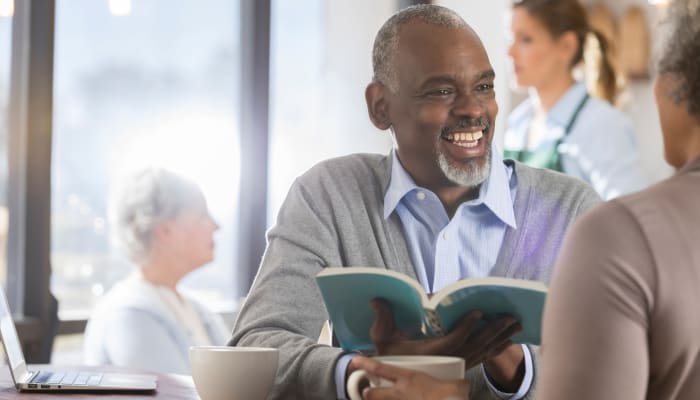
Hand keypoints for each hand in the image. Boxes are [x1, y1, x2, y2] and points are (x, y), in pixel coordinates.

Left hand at [350, 356, 468, 399]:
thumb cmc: (453, 397)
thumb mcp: (455, 385)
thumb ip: (455, 382)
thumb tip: (462, 383)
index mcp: (409, 379)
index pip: (381, 369)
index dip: (365, 364)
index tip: (355, 360)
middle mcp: (400, 394)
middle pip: (372, 394)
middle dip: (367, 393)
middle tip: (367, 392)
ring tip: (375, 399)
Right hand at [369, 298, 521, 368]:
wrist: (399, 381)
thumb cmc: (392, 357)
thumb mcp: (383, 338)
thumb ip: (383, 319)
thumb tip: (376, 300)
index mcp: (432, 352)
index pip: (453, 339)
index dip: (466, 326)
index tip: (478, 312)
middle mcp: (449, 359)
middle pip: (476, 344)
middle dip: (494, 330)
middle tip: (509, 317)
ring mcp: (459, 364)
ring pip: (484, 350)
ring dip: (500, 337)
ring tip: (516, 324)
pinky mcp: (464, 366)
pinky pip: (484, 356)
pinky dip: (498, 347)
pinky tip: (511, 338)